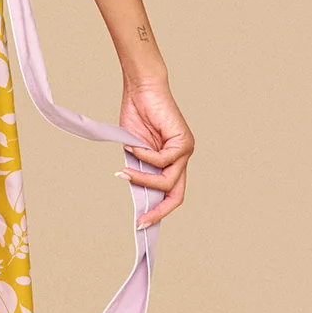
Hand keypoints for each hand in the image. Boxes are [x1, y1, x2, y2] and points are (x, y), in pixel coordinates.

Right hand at [117, 78, 193, 229]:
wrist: (141, 89)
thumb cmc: (136, 115)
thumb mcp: (133, 150)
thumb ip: (138, 169)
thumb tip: (135, 192)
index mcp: (171, 161)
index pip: (170, 193)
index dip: (158, 210)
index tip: (141, 223)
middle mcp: (182, 158)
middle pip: (176, 194)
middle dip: (159, 211)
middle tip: (141, 221)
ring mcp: (185, 150)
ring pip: (167, 181)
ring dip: (143, 179)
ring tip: (125, 172)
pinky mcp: (184, 142)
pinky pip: (162, 161)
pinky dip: (144, 156)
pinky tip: (133, 146)